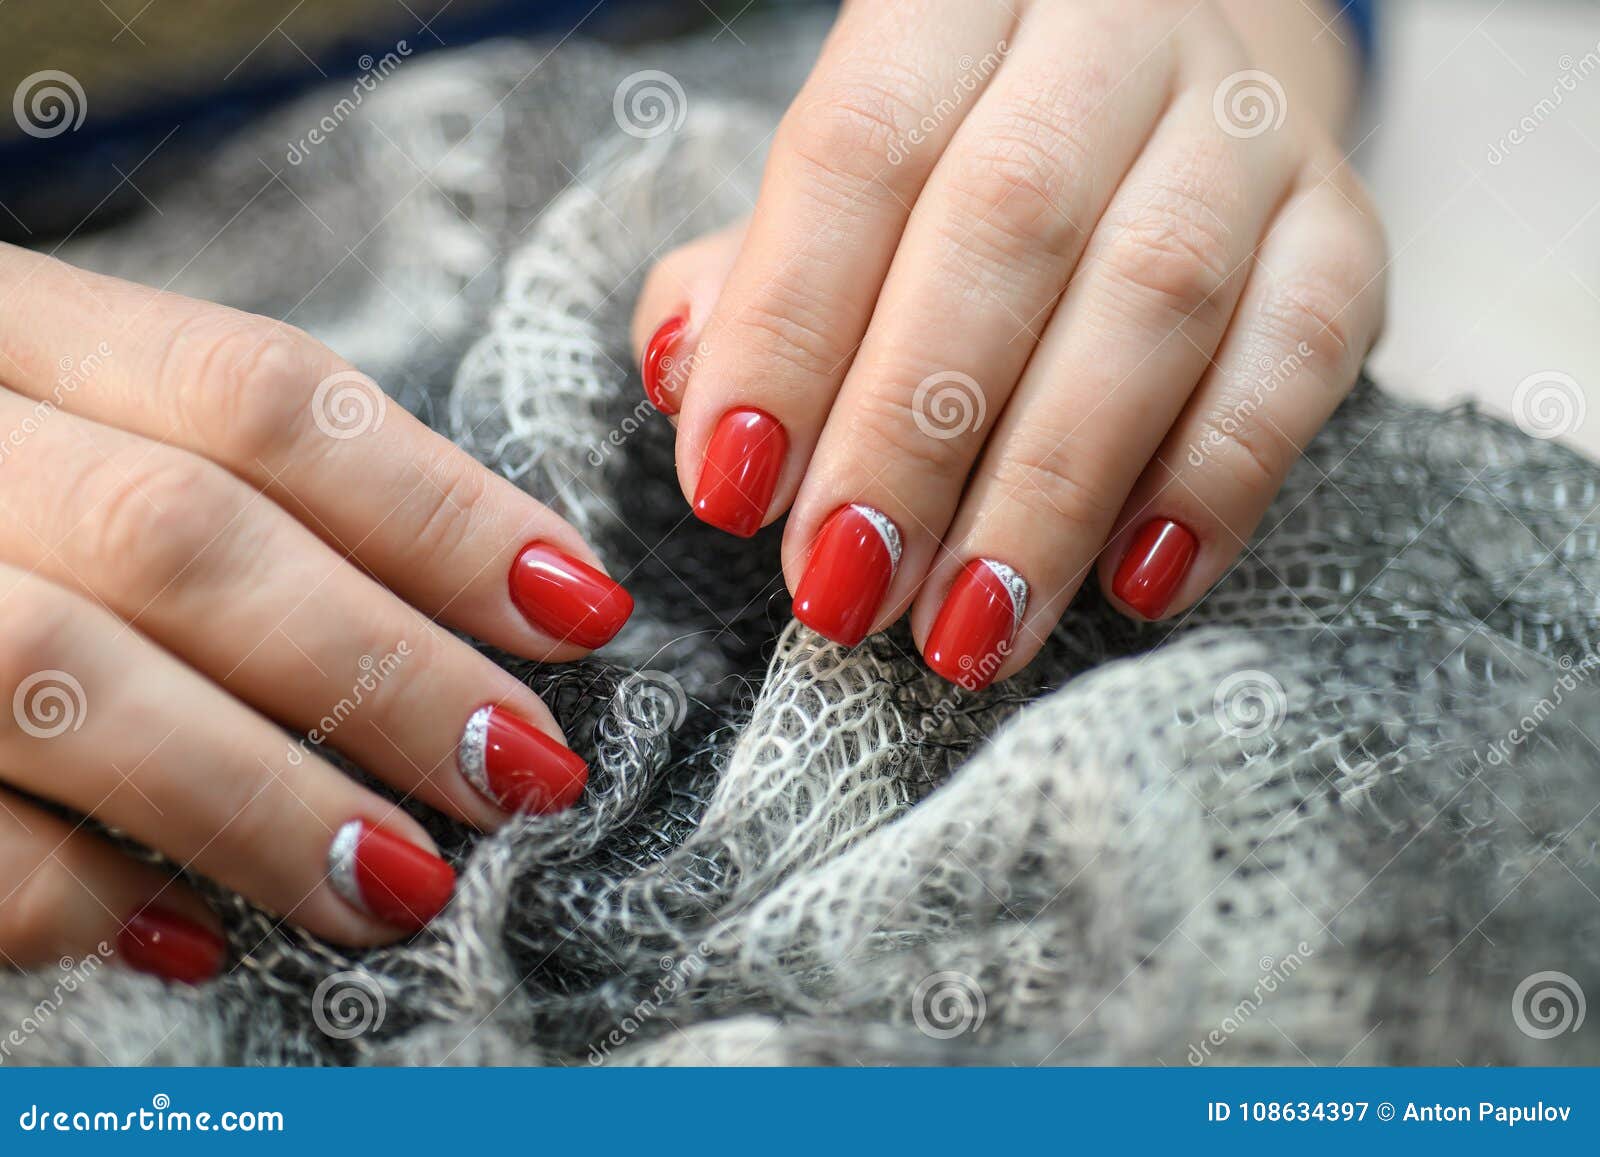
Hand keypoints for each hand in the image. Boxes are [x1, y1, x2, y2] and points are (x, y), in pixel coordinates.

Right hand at [0, 244, 632, 980]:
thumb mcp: (53, 433)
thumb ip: (204, 483)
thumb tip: (468, 607)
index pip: (261, 394)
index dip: (440, 509)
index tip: (580, 607)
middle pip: (189, 535)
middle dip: (385, 668)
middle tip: (526, 768)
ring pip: (58, 673)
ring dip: (262, 798)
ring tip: (407, 884)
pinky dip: (74, 893)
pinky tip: (191, 937)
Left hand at [632, 0, 1384, 687]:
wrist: (1153, 107)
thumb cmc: (953, 170)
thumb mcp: (834, 196)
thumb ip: (753, 274)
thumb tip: (687, 378)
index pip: (859, 149)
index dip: (788, 331)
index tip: (733, 495)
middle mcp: (1112, 29)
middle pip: (1006, 223)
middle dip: (912, 431)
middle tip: (844, 589)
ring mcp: (1244, 120)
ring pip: (1155, 297)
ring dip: (1049, 490)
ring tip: (966, 627)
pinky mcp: (1344, 223)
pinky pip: (1301, 350)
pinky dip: (1215, 480)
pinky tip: (1135, 584)